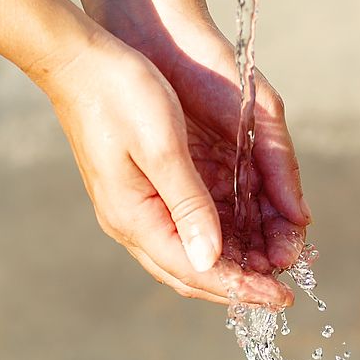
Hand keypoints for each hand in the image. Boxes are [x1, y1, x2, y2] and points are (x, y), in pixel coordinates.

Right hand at [39, 32, 294, 305]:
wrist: (79, 61)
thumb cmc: (120, 94)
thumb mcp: (163, 148)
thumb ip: (188, 205)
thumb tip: (210, 260)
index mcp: (134, 218)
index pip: (196, 271)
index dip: (241, 288)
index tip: (281, 297)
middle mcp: (131, 224)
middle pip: (191, 275)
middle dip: (238, 287)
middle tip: (281, 293)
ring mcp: (133, 211)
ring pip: (187, 258)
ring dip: (229, 268)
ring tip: (270, 271)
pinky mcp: (141, 195)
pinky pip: (182, 234)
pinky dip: (216, 244)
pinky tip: (242, 241)